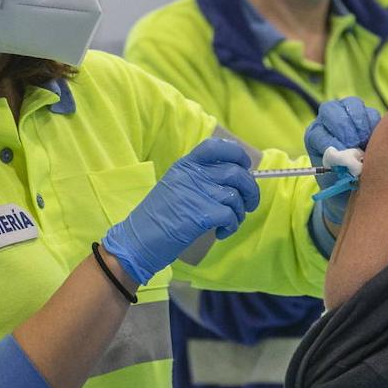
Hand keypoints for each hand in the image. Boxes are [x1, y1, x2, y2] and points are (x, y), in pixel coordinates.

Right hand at [101, 139, 259, 284]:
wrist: (137, 241)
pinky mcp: (200, 215)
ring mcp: (196, 194)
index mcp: (184, 166)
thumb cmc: (157, 218)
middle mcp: (191, 175)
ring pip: (236, 195)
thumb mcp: (175, 187)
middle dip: (251, 190)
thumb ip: (199, 179)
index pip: (215, 146)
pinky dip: (231, 226)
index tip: (245, 167)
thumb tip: (234, 179)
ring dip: (240, 212)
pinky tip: (220, 233)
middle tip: (249, 205)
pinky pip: (231, 215)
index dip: (237, 154)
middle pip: (236, 172)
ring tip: (229, 223)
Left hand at [305, 97, 380, 223]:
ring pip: (353, 105)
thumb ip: (340, 174)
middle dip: (343, 126)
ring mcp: (348, 116)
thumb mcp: (336, 184)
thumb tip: (353, 167)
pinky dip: (374, 124)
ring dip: (360, 123)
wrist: (355, 185)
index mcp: (315, 138)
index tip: (340, 153)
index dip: (329, 142)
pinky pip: (372, 113)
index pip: (317, 133)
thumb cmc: (342, 185)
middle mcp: (328, 122)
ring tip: (364, 141)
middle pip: (331, 110)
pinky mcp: (367, 118)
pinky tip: (375, 140)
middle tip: (354, 142)